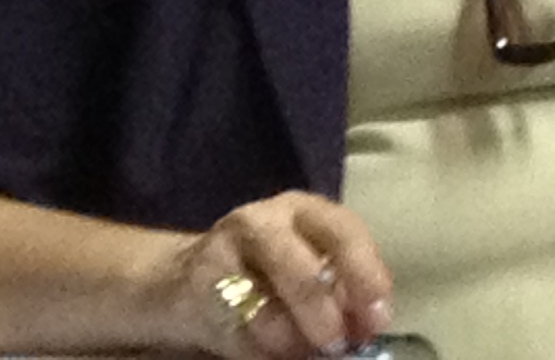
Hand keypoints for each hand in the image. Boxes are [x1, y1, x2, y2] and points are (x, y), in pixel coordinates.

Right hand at [153, 192, 394, 358]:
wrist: (176, 280)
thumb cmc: (261, 273)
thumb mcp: (304, 263)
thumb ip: (338, 288)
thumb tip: (368, 325)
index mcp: (305, 211)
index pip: (346, 233)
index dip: (366, 277)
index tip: (378, 320)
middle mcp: (263, 222)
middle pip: (304, 272)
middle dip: (325, 316)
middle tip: (336, 347)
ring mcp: (222, 253)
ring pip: (264, 308)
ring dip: (290, 342)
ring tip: (304, 356)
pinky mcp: (192, 289)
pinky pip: (233, 329)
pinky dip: (259, 352)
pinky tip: (271, 357)